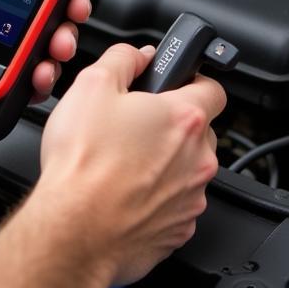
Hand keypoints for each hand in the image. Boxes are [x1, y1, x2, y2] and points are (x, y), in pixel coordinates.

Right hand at [35, 44, 225, 286]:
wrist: (74, 232)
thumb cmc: (83, 164)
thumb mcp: (92, 85)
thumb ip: (123, 58)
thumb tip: (138, 55)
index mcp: (183, 118)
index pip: (214, 88)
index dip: (194, 81)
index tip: (176, 85)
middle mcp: (197, 160)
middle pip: (199, 131)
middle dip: (172, 124)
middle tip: (136, 124)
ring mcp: (191, 199)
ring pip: (187, 169)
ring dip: (165, 162)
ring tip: (123, 161)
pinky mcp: (178, 231)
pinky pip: (175, 204)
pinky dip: (156, 197)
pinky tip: (125, 192)